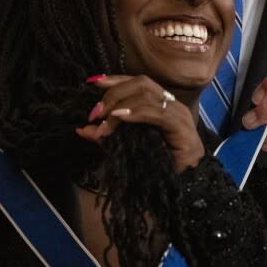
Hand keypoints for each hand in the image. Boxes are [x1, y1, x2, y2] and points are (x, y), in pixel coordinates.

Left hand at [76, 75, 203, 172]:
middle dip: (113, 93)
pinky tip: (120, 118)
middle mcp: (171, 104)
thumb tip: (82, 129)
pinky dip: (135, 112)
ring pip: (146, 94)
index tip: (93, 82)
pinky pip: (156, 112)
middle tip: (95, 113)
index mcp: (161, 104)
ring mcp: (178, 114)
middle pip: (140, 82)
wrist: (184, 187)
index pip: (137, 82)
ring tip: (104, 121)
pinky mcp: (181, 127)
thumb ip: (106, 135)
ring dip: (119, 105)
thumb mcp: (126, 147)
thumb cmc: (159, 167)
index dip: (115, 79)